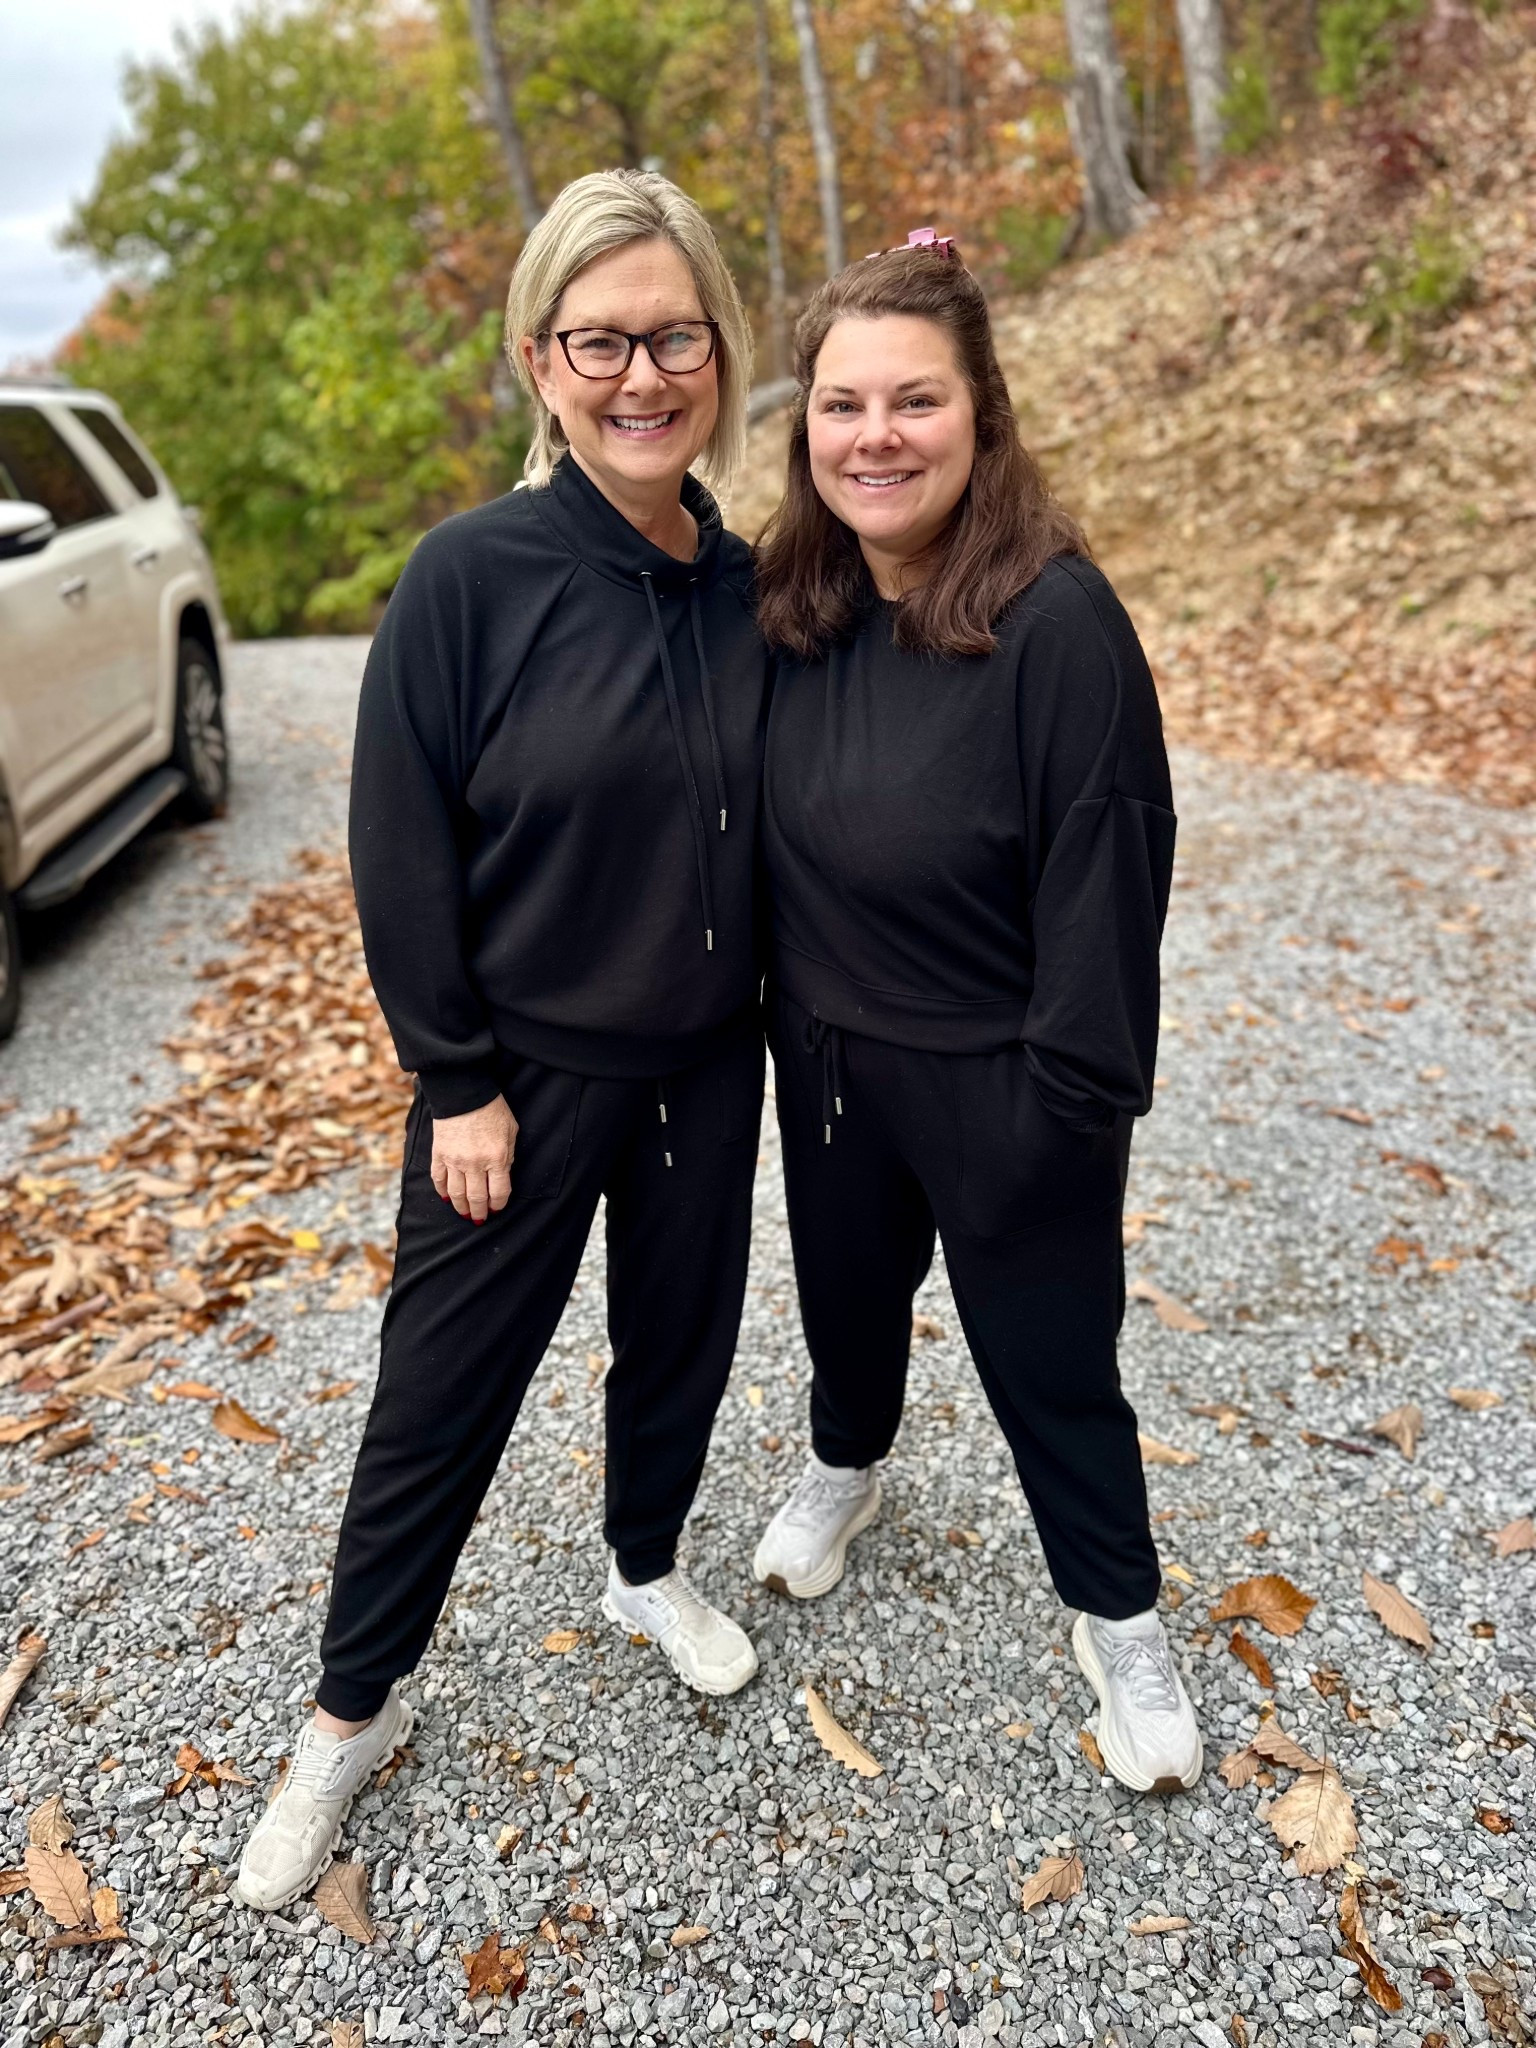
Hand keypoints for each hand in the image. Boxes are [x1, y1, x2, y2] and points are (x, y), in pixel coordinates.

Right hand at [429, 1095, 517, 1221]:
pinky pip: (439, 1180)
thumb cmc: (492, 1109)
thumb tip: (502, 1176)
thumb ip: (508, 1156)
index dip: (498, 1205)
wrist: (463, 1092)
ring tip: (464, 1214)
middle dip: (479, 1212)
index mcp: (497, 1157)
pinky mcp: (439, 1154)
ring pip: (456, 1194)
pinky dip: (442, 1191)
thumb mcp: (511, 1131)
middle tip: (479, 1219)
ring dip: (461, 1207)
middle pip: (477, 1197)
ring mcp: (455, 1160)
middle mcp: (475, 1163)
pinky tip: (446, 1198)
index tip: (496, 1210)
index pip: (499, 1192)